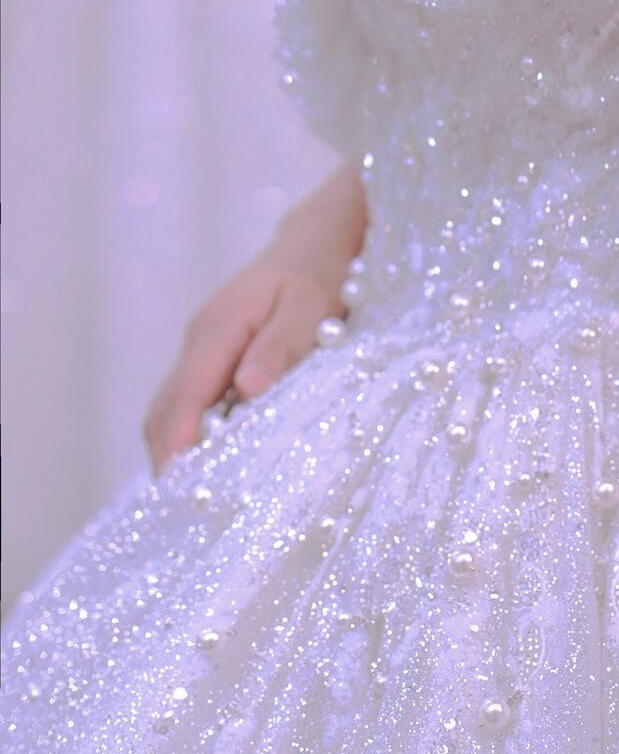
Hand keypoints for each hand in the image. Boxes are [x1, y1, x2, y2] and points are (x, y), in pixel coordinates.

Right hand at [143, 165, 366, 474]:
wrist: (315, 242)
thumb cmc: (318, 274)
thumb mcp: (309, 306)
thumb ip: (280, 346)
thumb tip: (246, 390)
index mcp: (218, 328)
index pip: (185, 395)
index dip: (177, 442)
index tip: (177, 486)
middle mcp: (199, 340)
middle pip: (165, 409)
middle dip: (168, 458)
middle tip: (184, 511)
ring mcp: (201, 349)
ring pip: (171, 408)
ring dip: (175, 450)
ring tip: (192, 500)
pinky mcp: (212, 358)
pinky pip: (188, 403)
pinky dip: (189, 435)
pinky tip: (209, 464)